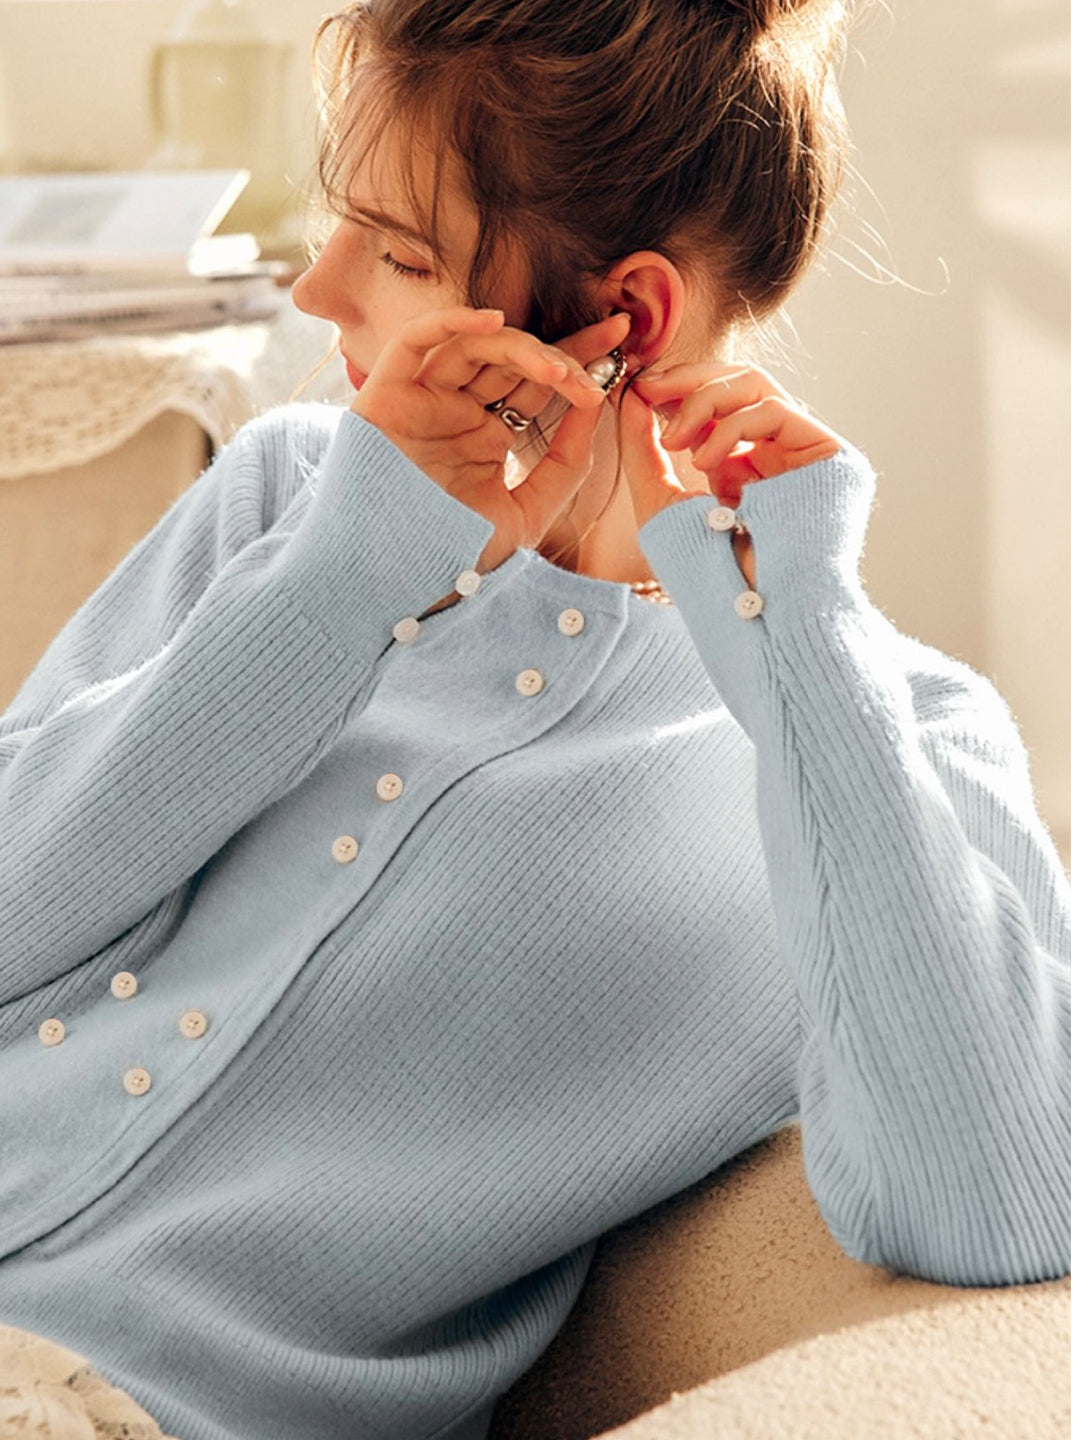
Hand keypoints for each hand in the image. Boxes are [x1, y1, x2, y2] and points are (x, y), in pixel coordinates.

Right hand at [351, 306, 632, 578]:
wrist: (399, 584)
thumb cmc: (457, 557)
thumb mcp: (528, 511)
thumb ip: (565, 463)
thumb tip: (596, 405)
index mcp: (486, 438)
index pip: (536, 386)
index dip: (577, 361)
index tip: (621, 345)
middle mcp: (456, 414)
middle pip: (512, 362)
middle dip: (562, 349)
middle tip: (608, 343)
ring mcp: (422, 402)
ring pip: (473, 348)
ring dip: (522, 349)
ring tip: (559, 371)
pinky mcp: (385, 395)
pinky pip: (413, 343)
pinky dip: (449, 323)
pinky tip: (494, 324)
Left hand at [618, 360, 842, 588]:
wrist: (751, 612)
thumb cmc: (707, 572)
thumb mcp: (660, 500)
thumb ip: (644, 449)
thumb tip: (631, 394)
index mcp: (745, 463)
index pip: (718, 403)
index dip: (678, 389)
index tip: (639, 390)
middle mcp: (776, 452)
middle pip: (738, 383)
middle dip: (687, 381)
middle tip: (649, 390)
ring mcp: (803, 451)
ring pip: (755, 386)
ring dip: (703, 401)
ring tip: (673, 441)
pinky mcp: (828, 453)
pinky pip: (776, 410)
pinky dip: (731, 427)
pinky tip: (704, 462)